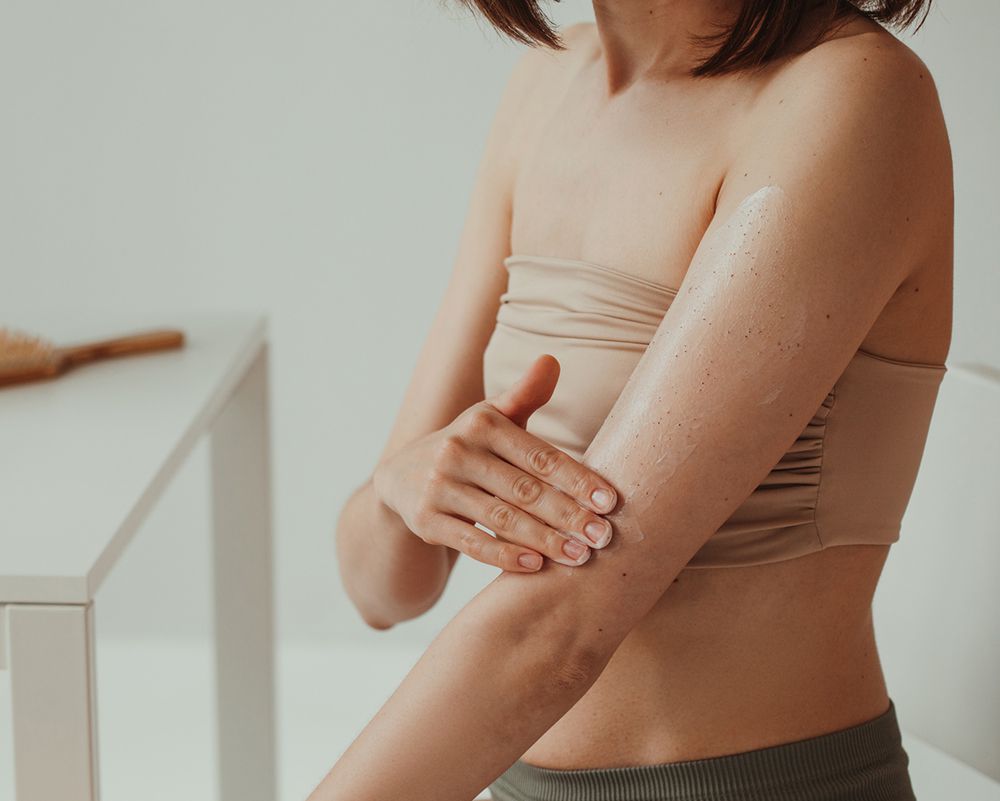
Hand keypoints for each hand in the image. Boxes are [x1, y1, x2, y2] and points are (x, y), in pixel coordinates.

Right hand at [373, 354, 617, 570]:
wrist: (400, 476)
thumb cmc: (467, 446)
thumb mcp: (490, 417)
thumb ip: (525, 394)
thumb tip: (552, 360)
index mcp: (481, 423)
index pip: (539, 456)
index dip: (577, 479)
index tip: (609, 501)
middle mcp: (457, 451)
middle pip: (525, 490)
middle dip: (568, 515)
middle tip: (603, 537)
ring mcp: (439, 487)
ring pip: (502, 519)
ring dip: (545, 540)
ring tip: (580, 557)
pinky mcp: (426, 520)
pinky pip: (472, 542)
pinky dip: (505, 556)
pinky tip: (536, 566)